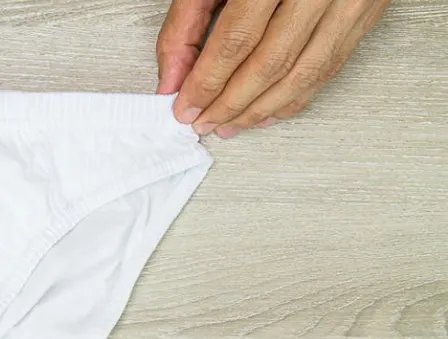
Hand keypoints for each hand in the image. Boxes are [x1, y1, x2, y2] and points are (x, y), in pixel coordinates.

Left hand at [156, 0, 389, 137]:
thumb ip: (187, 22)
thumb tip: (173, 78)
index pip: (236, 41)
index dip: (208, 83)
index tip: (186, 107)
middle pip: (271, 63)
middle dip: (231, 103)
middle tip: (204, 122)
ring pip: (304, 73)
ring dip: (263, 109)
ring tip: (231, 125)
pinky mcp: (367, 11)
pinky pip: (331, 66)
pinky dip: (297, 96)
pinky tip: (269, 110)